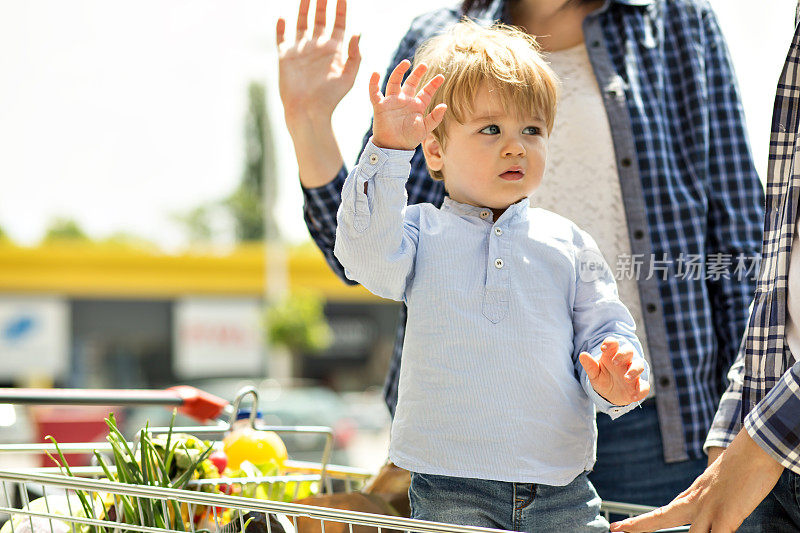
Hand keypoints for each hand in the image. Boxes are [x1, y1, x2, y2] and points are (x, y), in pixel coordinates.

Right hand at [276, 0, 360, 120]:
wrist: (308, 112)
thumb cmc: (330, 99)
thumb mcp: (348, 78)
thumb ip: (354, 56)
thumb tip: (358, 33)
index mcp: (335, 50)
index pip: (339, 23)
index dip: (340, 7)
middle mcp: (318, 47)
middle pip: (321, 18)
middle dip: (323, 2)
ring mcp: (301, 51)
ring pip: (302, 22)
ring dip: (304, 8)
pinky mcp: (286, 57)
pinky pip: (282, 38)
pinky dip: (281, 27)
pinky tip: (282, 17)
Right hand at [369, 60, 446, 150]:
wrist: (394, 147)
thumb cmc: (409, 139)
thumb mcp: (425, 129)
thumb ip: (435, 118)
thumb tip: (444, 105)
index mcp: (417, 106)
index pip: (426, 92)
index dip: (433, 84)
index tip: (441, 77)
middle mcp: (405, 101)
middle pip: (411, 82)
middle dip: (417, 73)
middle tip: (424, 65)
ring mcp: (392, 102)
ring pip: (394, 82)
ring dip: (399, 72)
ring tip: (405, 63)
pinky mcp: (381, 106)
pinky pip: (375, 92)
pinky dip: (373, 83)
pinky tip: (375, 74)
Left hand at [578, 337, 648, 405]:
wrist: (610, 395)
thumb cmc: (603, 379)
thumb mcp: (594, 374)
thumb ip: (590, 365)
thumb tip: (582, 355)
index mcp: (612, 356)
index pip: (613, 344)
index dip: (610, 343)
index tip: (603, 348)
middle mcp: (624, 362)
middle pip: (629, 350)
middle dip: (623, 354)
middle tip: (614, 362)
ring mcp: (633, 373)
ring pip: (639, 365)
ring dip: (634, 371)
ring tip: (626, 378)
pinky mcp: (639, 386)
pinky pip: (644, 386)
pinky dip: (640, 391)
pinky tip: (633, 396)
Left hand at [610, 429, 782, 531]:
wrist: (756, 448)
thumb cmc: (744, 463)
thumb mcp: (719, 482)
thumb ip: (711, 498)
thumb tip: (714, 512)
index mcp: (694, 493)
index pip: (664, 511)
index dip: (643, 521)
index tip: (622, 526)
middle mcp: (696, 501)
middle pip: (663, 518)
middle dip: (640, 526)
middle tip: (618, 529)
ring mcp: (709, 509)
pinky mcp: (727, 516)